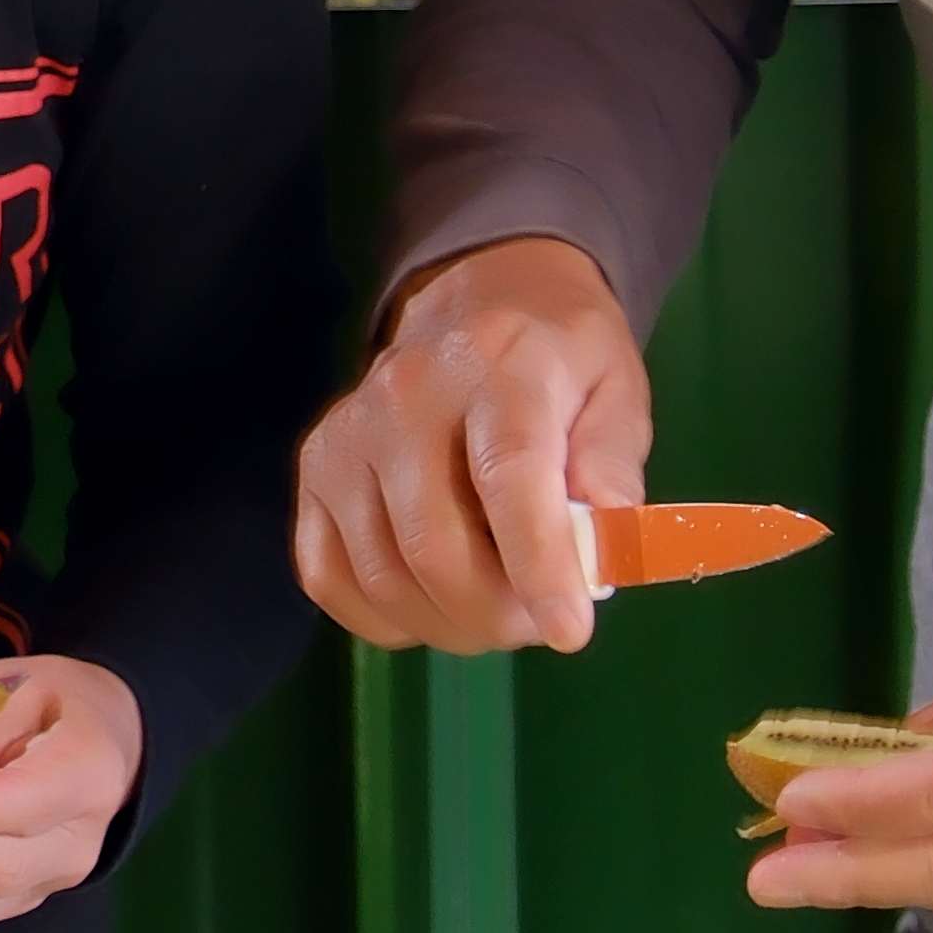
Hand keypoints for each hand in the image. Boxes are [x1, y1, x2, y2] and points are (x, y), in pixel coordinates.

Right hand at [294, 237, 652, 650]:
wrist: (477, 299)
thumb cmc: (560, 361)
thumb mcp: (617, 392)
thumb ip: (613, 467)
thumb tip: (600, 549)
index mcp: (499, 367)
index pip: (508, 475)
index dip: (538, 564)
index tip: (570, 633)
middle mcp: (405, 395)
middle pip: (434, 544)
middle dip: (496, 614)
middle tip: (539, 624)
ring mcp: (347, 434)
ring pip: (382, 574)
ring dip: (448, 624)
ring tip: (497, 612)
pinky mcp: (314, 470)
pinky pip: (327, 576)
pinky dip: (383, 618)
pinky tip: (432, 604)